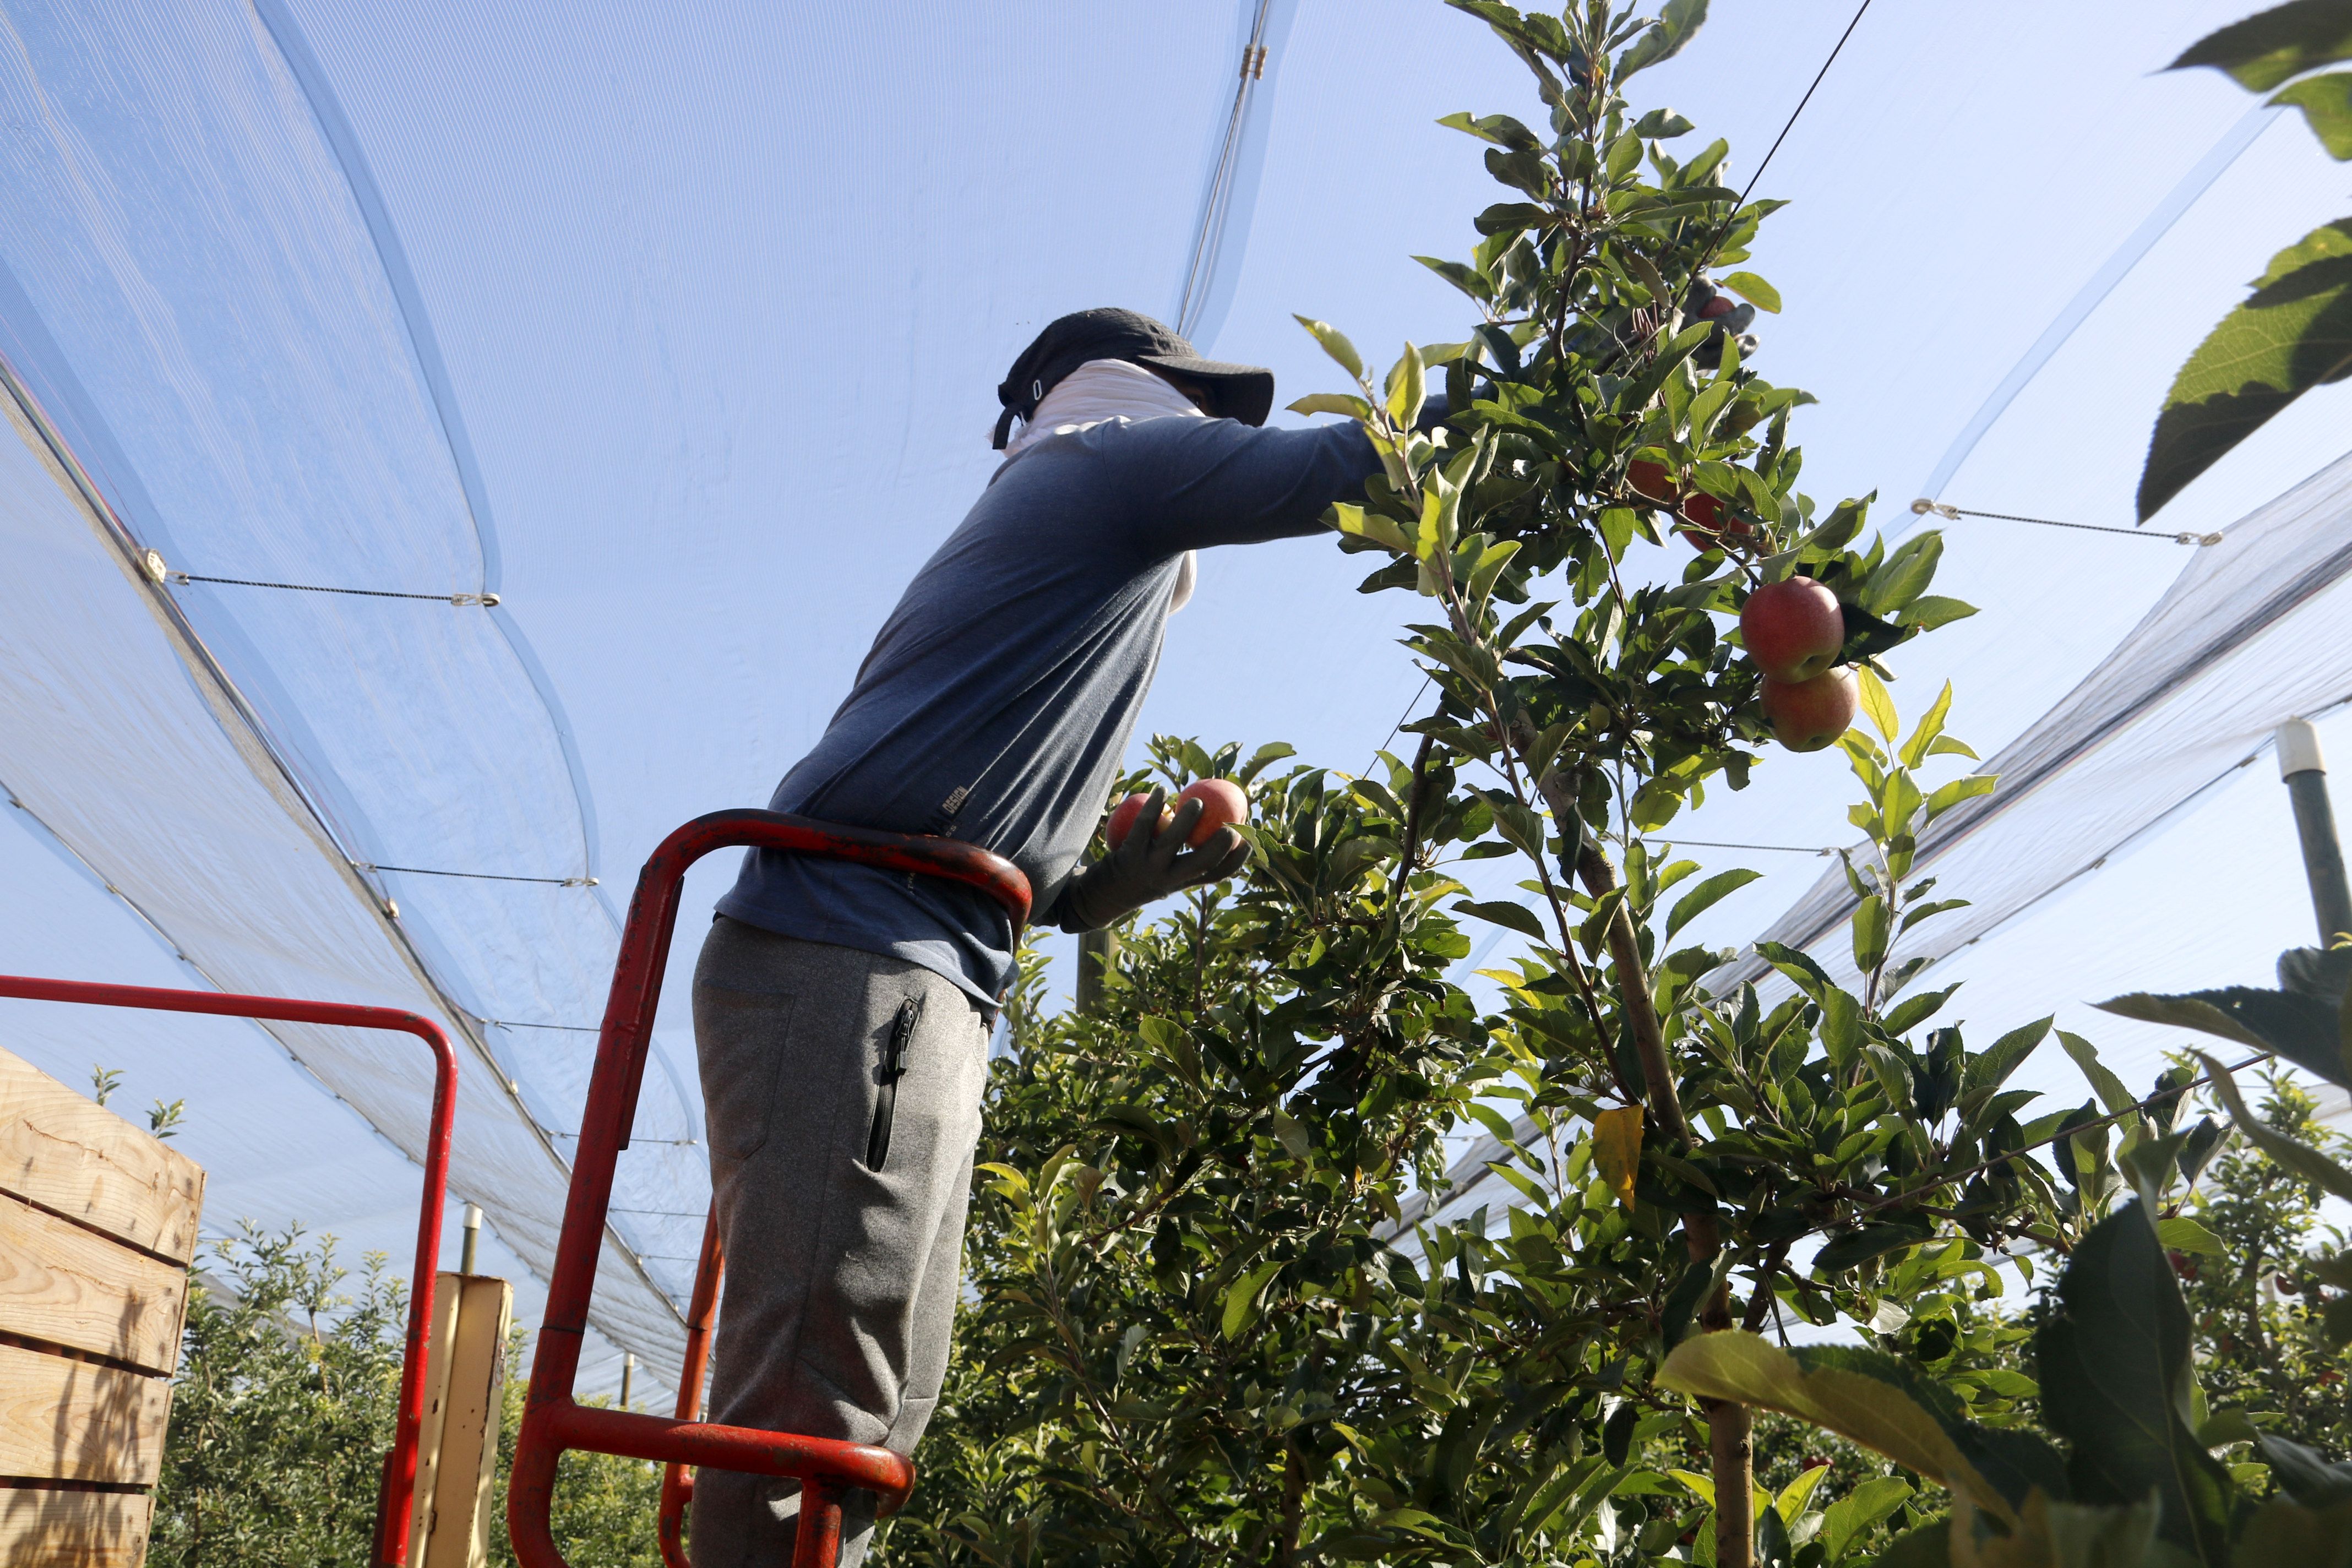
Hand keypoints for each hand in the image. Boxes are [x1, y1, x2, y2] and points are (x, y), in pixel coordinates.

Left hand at [1059, 787, 1250, 931]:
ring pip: (1172, 842)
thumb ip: (1184, 856)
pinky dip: (1154, 806)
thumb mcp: (1163, 874)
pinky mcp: (1128, 856)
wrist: (1099, 897)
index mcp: (1181, 883)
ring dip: (1187, 820)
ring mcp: (1148, 868)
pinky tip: (1161, 791)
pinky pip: (1144, 826)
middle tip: (1232, 824)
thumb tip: (1209, 824)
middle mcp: (1168, 880)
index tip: (1249, 839)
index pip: (1217, 874)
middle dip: (1221, 846)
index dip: (1237, 859)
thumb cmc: (1138, 876)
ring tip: (1196, 801)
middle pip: (1202, 863)